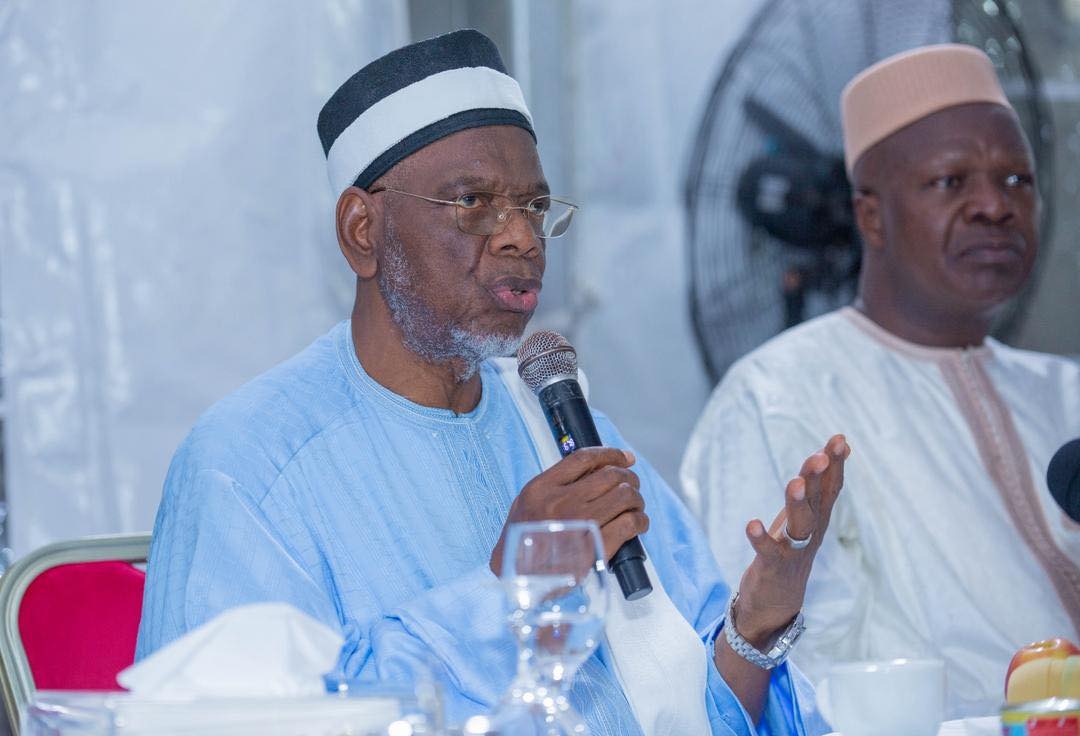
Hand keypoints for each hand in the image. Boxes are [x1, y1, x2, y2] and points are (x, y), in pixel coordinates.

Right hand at [489, 447, 648, 575]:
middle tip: (632, 486)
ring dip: (636, 499)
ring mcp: (580, 524)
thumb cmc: (523, 543)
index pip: (584, 458)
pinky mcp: (596, 547)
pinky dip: (640, 521)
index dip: (611, 454)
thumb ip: (554, 484)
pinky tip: (638, 524)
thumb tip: (596, 468)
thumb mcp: (526, 504)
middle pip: (610, 475)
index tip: (625, 458)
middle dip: (629, 478)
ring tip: (635, 506)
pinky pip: (629, 524)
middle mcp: (562, 502)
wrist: (519, 580)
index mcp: (542, 488)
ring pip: (625, 496)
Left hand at [731, 434, 849, 646]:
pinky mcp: (773, 568)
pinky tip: (752, 524)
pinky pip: (768, 552)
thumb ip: (820, 484)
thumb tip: (838, 449)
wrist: (777, 603)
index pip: (830, 488)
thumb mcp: (806, 515)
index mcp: (818, 519)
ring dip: (797, 504)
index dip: (835, 464)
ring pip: (800, 525)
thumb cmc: (790, 550)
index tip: (839, 439)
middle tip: (819, 456)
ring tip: (795, 483)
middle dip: (819, 478)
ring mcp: (793, 552)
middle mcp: (810, 534)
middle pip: (818, 502)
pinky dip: (760, 539)